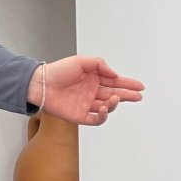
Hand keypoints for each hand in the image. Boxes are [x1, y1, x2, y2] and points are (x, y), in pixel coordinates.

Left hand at [28, 56, 144, 124]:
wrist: (41, 84)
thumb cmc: (57, 71)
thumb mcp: (82, 61)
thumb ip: (100, 65)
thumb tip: (114, 75)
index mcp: (93, 79)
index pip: (115, 82)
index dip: (128, 84)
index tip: (140, 86)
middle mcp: (91, 92)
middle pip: (114, 95)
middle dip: (127, 95)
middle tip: (138, 96)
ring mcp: (86, 104)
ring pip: (107, 107)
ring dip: (113, 103)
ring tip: (114, 98)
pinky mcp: (79, 115)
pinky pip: (96, 119)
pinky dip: (103, 116)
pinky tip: (105, 109)